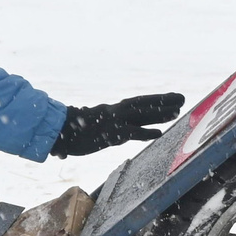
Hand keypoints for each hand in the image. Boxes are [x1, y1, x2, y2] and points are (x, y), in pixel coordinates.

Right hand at [51, 93, 186, 156]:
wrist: (53, 130)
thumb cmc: (68, 131)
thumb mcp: (89, 128)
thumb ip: (102, 130)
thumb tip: (111, 137)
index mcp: (111, 110)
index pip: (138, 103)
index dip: (155, 100)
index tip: (171, 98)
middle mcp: (114, 112)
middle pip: (144, 105)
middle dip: (164, 102)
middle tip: (182, 98)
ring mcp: (113, 122)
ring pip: (141, 115)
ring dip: (160, 113)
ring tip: (177, 111)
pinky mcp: (109, 134)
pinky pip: (131, 133)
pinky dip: (146, 133)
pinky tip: (159, 133)